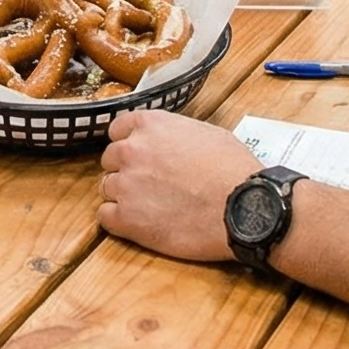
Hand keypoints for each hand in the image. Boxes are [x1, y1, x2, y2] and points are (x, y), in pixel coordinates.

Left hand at [98, 110, 262, 263]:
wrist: (243, 206)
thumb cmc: (233, 170)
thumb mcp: (206, 133)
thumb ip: (175, 135)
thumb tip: (171, 144)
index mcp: (150, 125)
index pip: (117, 129)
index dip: (128, 143)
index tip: (139, 155)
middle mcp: (131, 150)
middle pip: (110, 159)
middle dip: (127, 170)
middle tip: (149, 184)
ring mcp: (126, 185)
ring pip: (107, 188)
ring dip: (124, 196)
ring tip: (151, 207)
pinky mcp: (127, 218)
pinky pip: (105, 217)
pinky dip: (118, 221)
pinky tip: (139, 223)